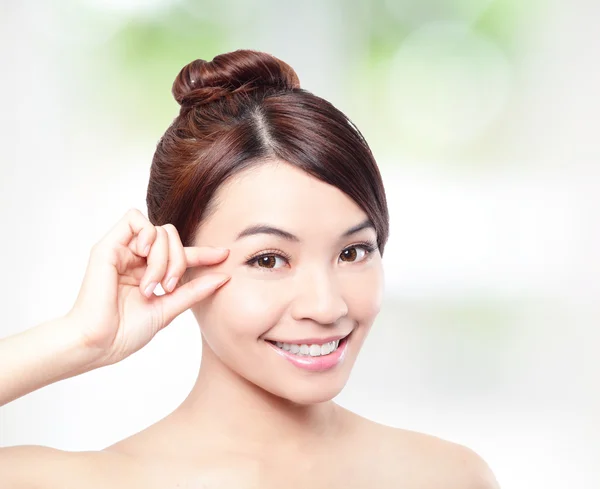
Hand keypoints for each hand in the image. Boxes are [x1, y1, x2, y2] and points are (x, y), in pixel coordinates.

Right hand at [67, 208, 228, 365]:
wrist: (99, 343)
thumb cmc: (126, 332)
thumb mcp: (169, 308)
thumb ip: (194, 290)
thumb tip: (224, 277)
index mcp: (149, 273)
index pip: (181, 254)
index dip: (204, 253)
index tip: (225, 256)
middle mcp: (136, 259)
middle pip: (172, 237)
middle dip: (179, 260)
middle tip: (169, 287)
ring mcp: (122, 251)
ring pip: (159, 230)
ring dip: (163, 257)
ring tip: (151, 285)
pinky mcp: (107, 246)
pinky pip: (135, 219)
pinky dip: (148, 234)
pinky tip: (144, 256)